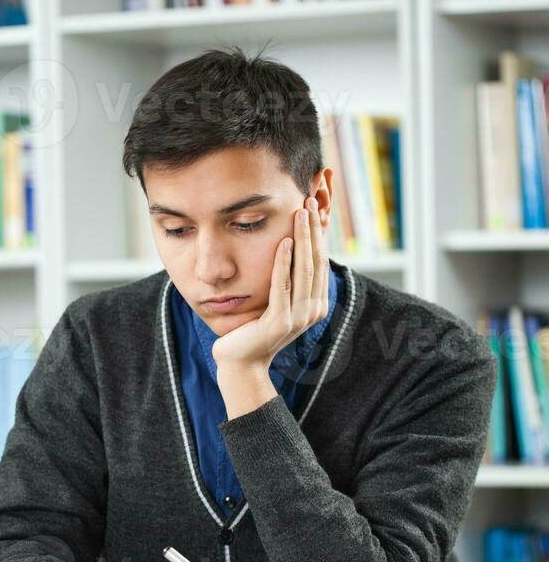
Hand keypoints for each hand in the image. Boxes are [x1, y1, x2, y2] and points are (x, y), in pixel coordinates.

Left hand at [211, 196, 328, 370]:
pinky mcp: (280, 321)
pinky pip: (283, 285)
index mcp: (316, 304)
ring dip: (302, 238)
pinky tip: (284, 241)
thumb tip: (294, 247)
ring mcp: (298, 317)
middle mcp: (313, 311)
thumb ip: (289, 280)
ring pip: (304, 269)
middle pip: (316, 261)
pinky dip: (283, 261)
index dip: (318, 233)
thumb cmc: (255, 328)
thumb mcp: (279, 301)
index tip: (312, 206)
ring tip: (299, 212)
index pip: (320, 261)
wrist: (240, 362)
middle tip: (308, 200)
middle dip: (313, 228)